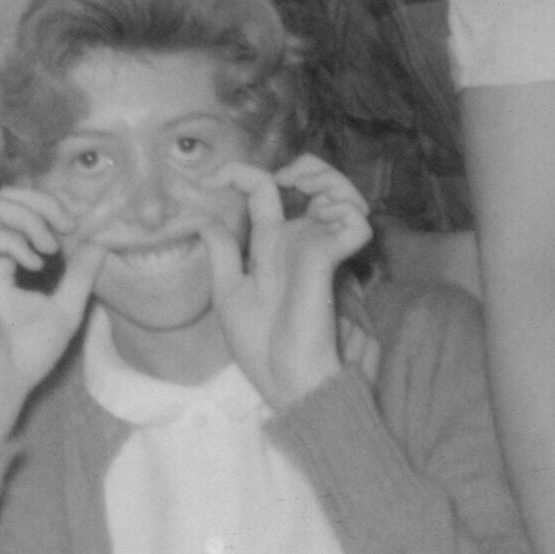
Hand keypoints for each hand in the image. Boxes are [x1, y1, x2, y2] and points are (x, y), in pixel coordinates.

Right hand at [0, 187, 106, 441]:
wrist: (0, 386)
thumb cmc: (28, 354)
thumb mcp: (66, 307)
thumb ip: (80, 272)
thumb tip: (102, 240)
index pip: (14, 210)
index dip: (45, 205)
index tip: (75, 222)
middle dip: (38, 202)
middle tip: (66, 222)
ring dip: (26, 218)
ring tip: (49, 246)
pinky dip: (11, 241)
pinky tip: (33, 263)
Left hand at [200, 153, 372, 409]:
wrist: (290, 386)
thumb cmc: (262, 350)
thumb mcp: (229, 296)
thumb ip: (222, 253)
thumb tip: (201, 217)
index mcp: (271, 245)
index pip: (262, 192)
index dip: (240, 174)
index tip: (209, 178)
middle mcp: (298, 241)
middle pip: (315, 180)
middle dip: (307, 166)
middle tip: (289, 177)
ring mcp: (321, 250)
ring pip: (341, 193)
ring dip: (330, 181)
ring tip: (312, 190)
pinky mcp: (335, 264)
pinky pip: (354, 222)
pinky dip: (347, 215)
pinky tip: (333, 222)